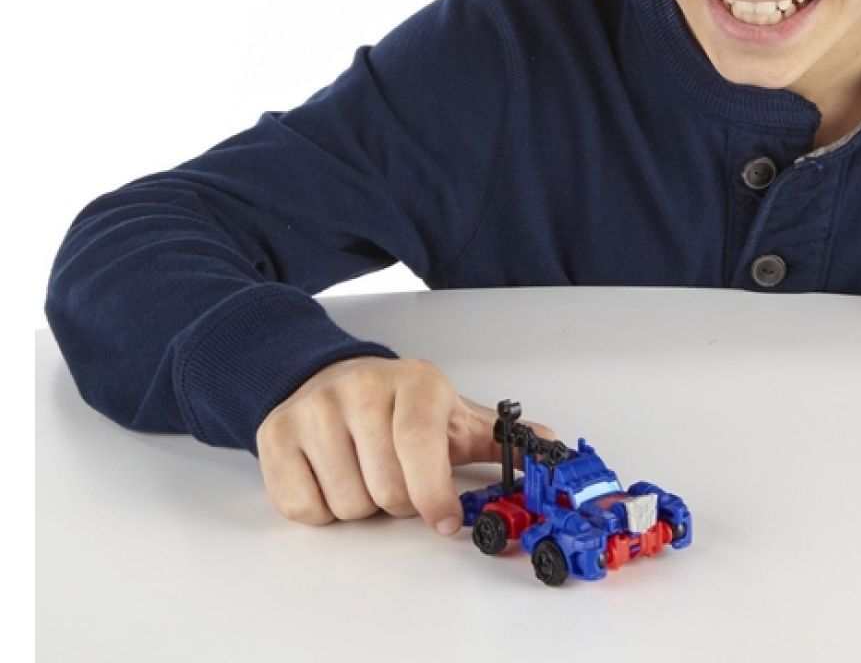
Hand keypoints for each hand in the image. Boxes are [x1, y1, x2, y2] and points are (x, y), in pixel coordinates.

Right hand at [255, 356, 555, 532]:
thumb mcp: (451, 413)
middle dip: (398, 499)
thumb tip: (550, 445)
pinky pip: (304, 508)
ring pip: (347, 505)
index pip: (422, 447)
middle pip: (386, 492)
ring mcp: (315, 409)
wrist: (332, 375)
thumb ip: (497, 436)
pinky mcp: (276, 434)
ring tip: (363, 468)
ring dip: (360, 504)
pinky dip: (321, 508)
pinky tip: (330, 473)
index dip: (434, 495)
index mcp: (414, 383)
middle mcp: (361, 389)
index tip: (445, 520)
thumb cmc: (398, 403)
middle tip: (396, 473)